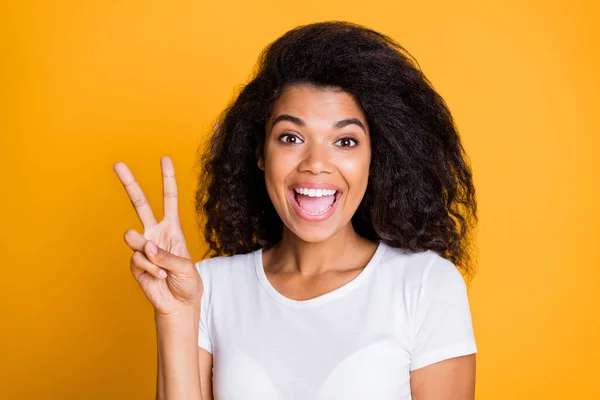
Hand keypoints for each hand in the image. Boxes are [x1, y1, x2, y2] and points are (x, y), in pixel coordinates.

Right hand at [113, 156, 202, 315]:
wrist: (179, 304)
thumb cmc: (187, 283)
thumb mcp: (186, 267)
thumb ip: (167, 256)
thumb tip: (145, 246)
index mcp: (171, 228)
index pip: (169, 198)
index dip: (167, 179)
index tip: (164, 158)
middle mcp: (154, 233)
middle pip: (140, 203)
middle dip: (129, 183)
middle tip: (117, 163)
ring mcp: (142, 247)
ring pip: (133, 236)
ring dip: (147, 251)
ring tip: (158, 263)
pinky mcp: (134, 264)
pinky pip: (137, 259)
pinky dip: (150, 269)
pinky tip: (158, 278)